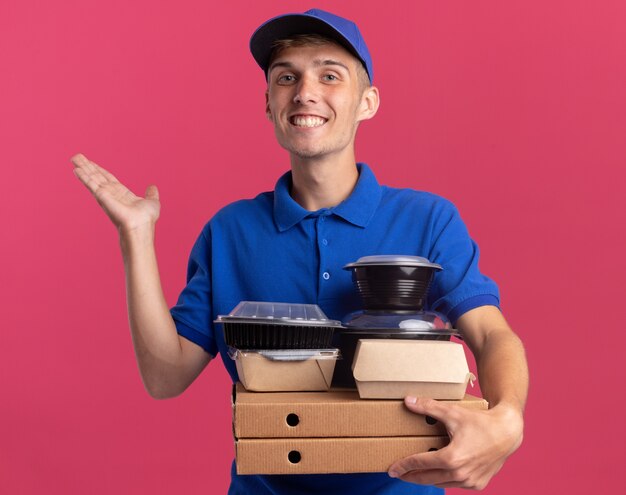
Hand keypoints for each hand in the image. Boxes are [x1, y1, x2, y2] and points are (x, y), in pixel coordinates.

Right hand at [71, 153, 159, 232]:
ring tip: (74, 158)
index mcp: (121, 194)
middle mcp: (111, 194)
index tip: (91, 163)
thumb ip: (151, 194)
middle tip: (76, 157)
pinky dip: (83, 177)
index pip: (108, 178)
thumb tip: (153, 187)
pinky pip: (91, 184)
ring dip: (83, 168)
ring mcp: (105, 195)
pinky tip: (76, 169)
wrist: (141, 226)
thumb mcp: (152, 202)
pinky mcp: (102, 196)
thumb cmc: (146, 219)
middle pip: (97, 176)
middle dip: (87, 166)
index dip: (100, 170)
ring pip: (92, 178)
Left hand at [387, 396, 523, 489]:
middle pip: (427, 478)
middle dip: (410, 476)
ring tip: (413, 473)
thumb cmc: (480, 421)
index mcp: (451, 458)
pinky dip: (443, 480)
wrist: (507, 432)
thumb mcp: (452, 412)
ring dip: (426, 479)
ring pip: (441, 483)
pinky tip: (436, 474)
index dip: (403, 466)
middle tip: (397, 473)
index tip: (391, 469)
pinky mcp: (478, 484)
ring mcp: (470, 482)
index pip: (420, 464)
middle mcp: (460, 474)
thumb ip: (428, 407)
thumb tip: (407, 400)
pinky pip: (455, 485)